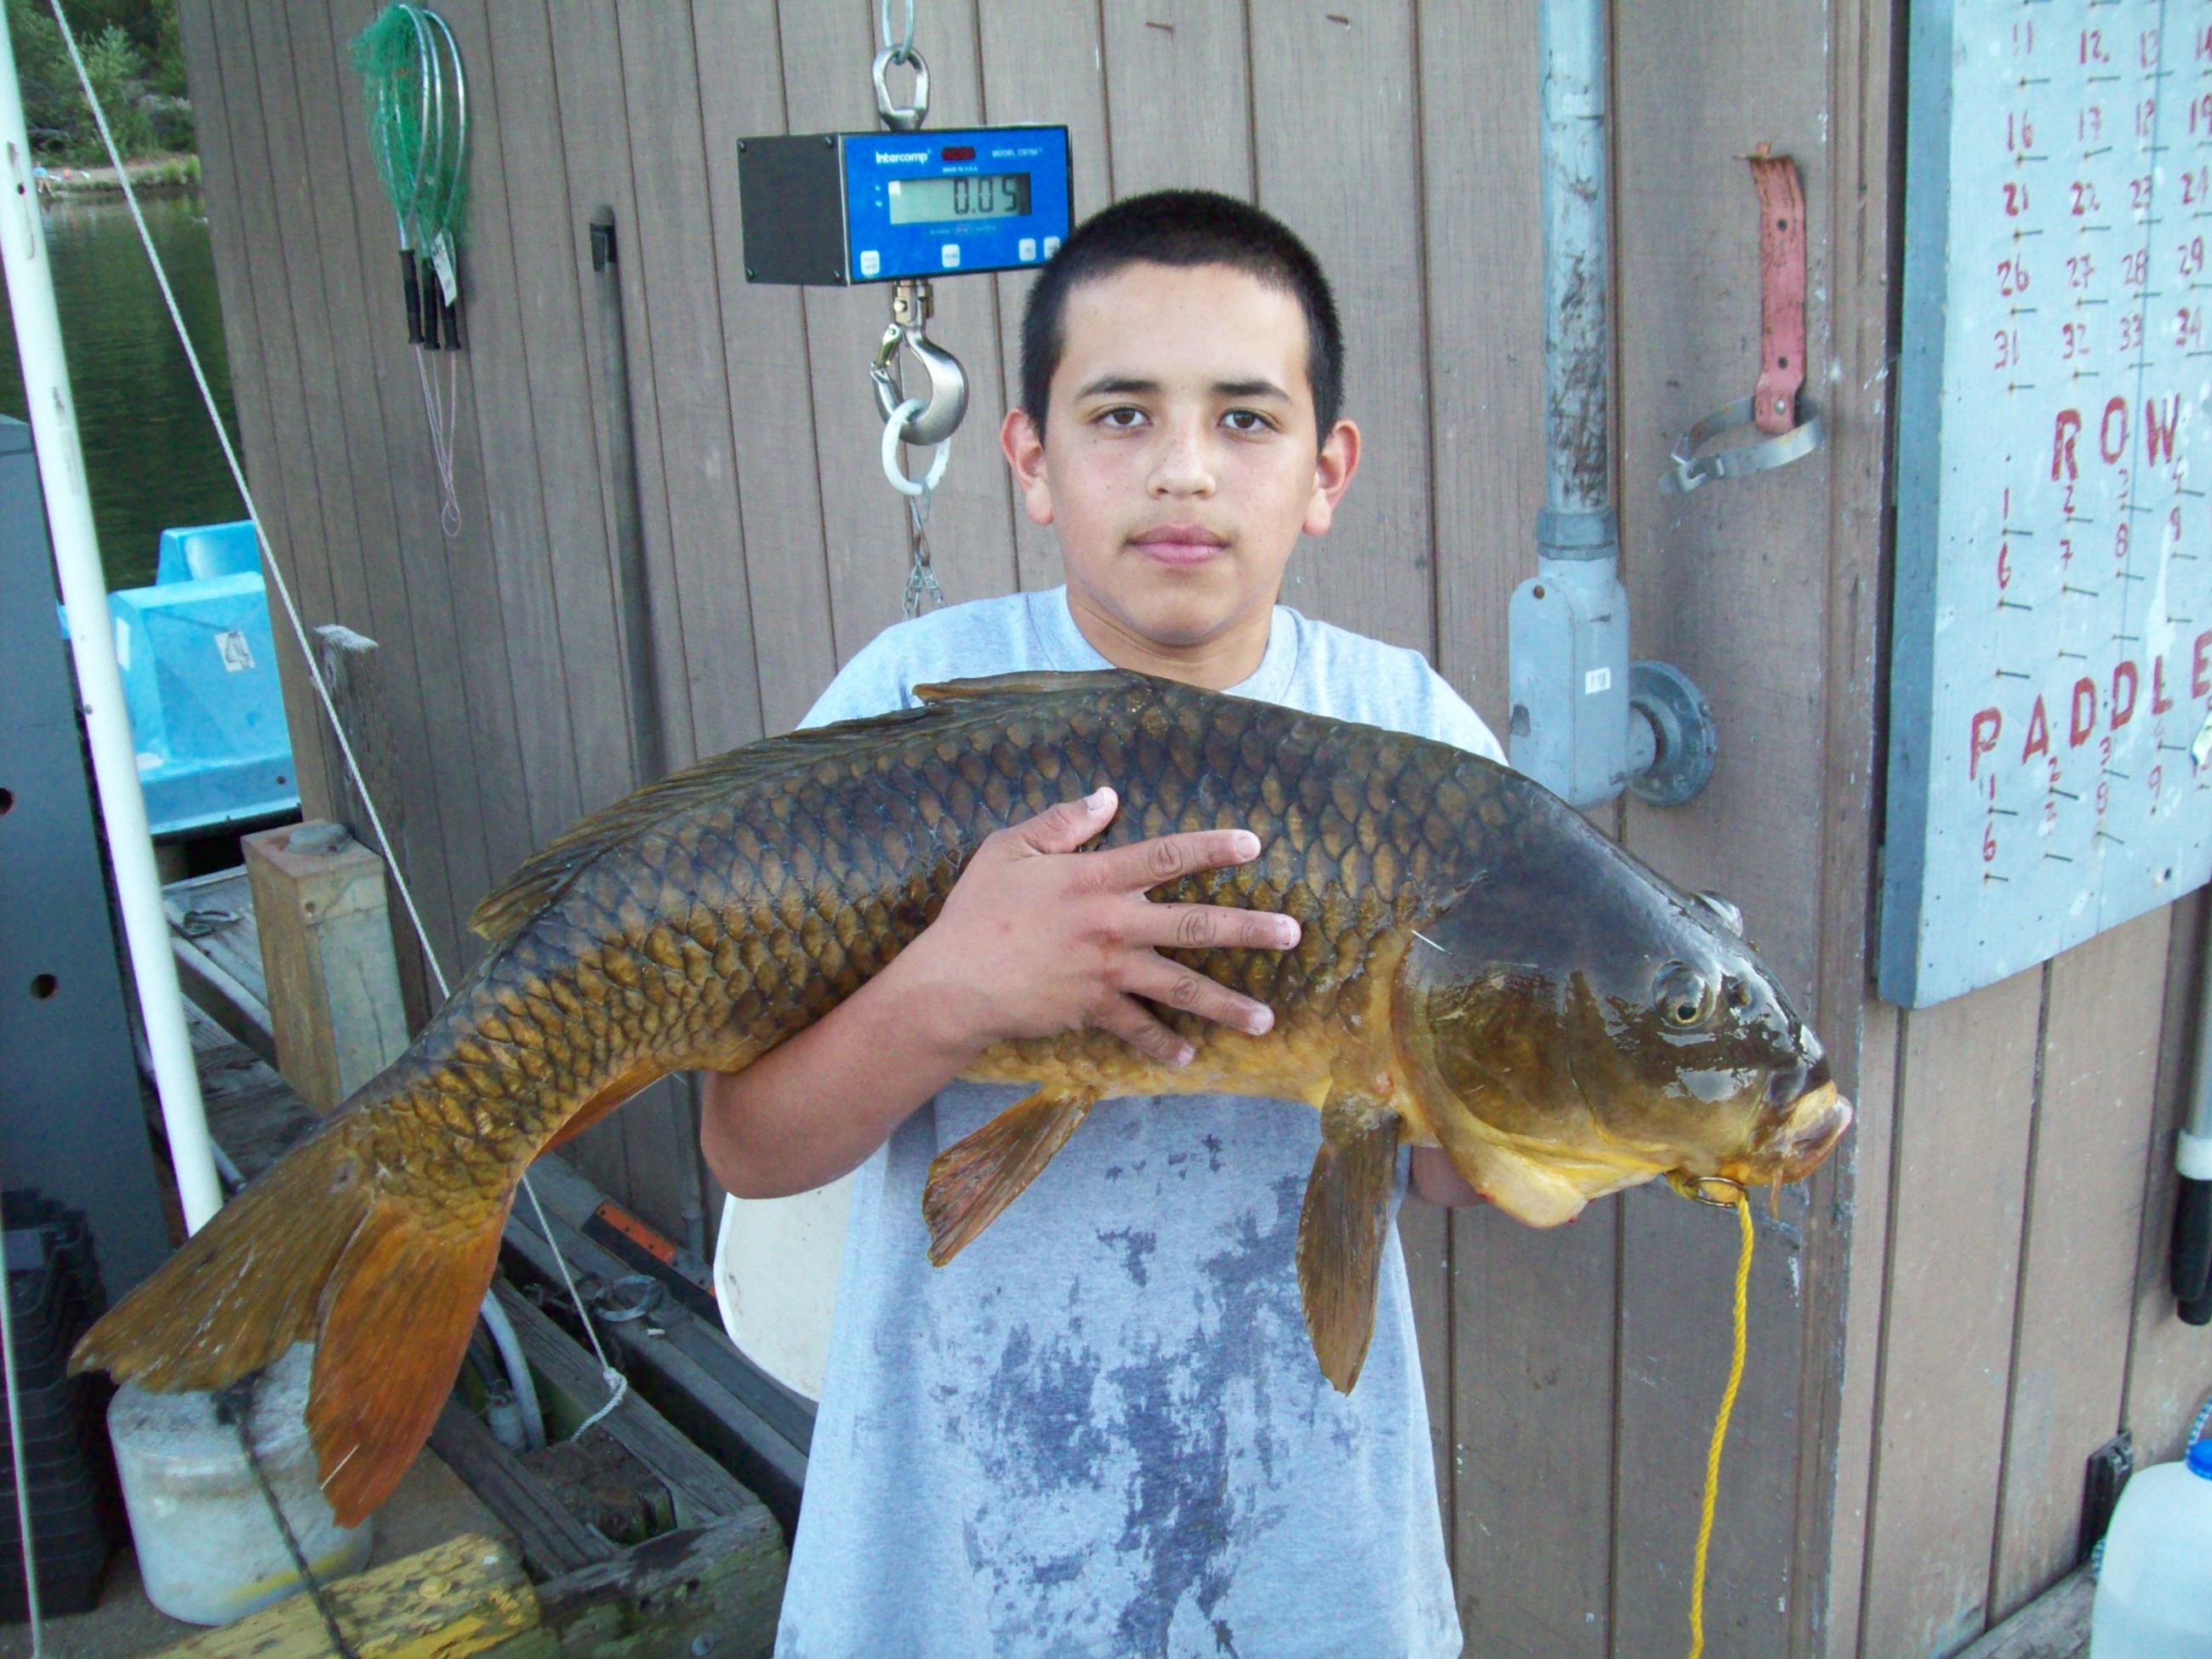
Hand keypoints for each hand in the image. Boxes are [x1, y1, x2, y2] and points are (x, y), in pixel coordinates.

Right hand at [899, 786, 1301, 1067]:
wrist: (953, 983)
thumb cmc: (977, 911)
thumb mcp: (1010, 849)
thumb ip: (1062, 821)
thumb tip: (1108, 796)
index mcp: (1095, 878)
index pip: (1166, 856)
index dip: (1211, 848)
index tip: (1253, 845)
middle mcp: (1113, 925)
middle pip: (1194, 925)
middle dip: (1248, 929)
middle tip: (1292, 933)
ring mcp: (1107, 972)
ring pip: (1180, 986)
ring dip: (1227, 1004)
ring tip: (1267, 1019)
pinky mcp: (1093, 1010)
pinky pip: (1137, 1029)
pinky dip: (1162, 1044)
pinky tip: (1188, 1055)